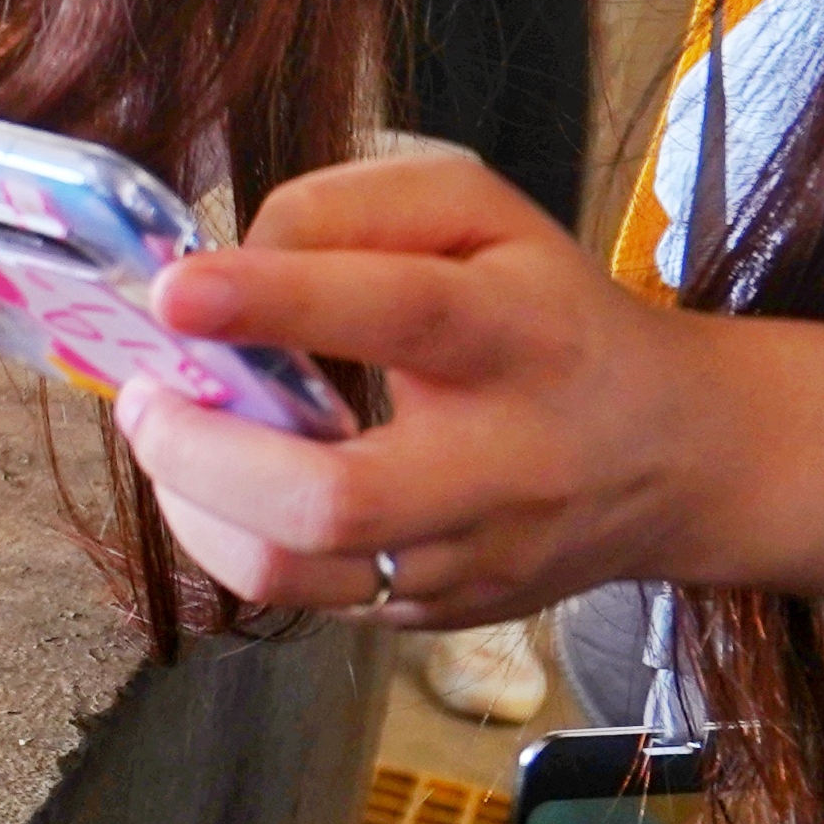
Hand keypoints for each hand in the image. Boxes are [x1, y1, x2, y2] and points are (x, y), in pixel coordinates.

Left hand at [109, 150, 739, 629]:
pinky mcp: (440, 614)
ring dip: (196, 507)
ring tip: (169, 436)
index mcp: (523, 334)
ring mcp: (472, 557)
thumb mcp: (480, 216)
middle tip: (146, 396)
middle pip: (338, 498)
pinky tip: (228, 482)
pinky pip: (306, 597)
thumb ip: (352, 210)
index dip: (279, 300)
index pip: (404, 312)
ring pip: (299, 573)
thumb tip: (229, 262)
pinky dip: (236, 538)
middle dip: (204, 452)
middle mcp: (504, 462)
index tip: (175, 291)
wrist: (676, 454)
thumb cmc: (550, 310)